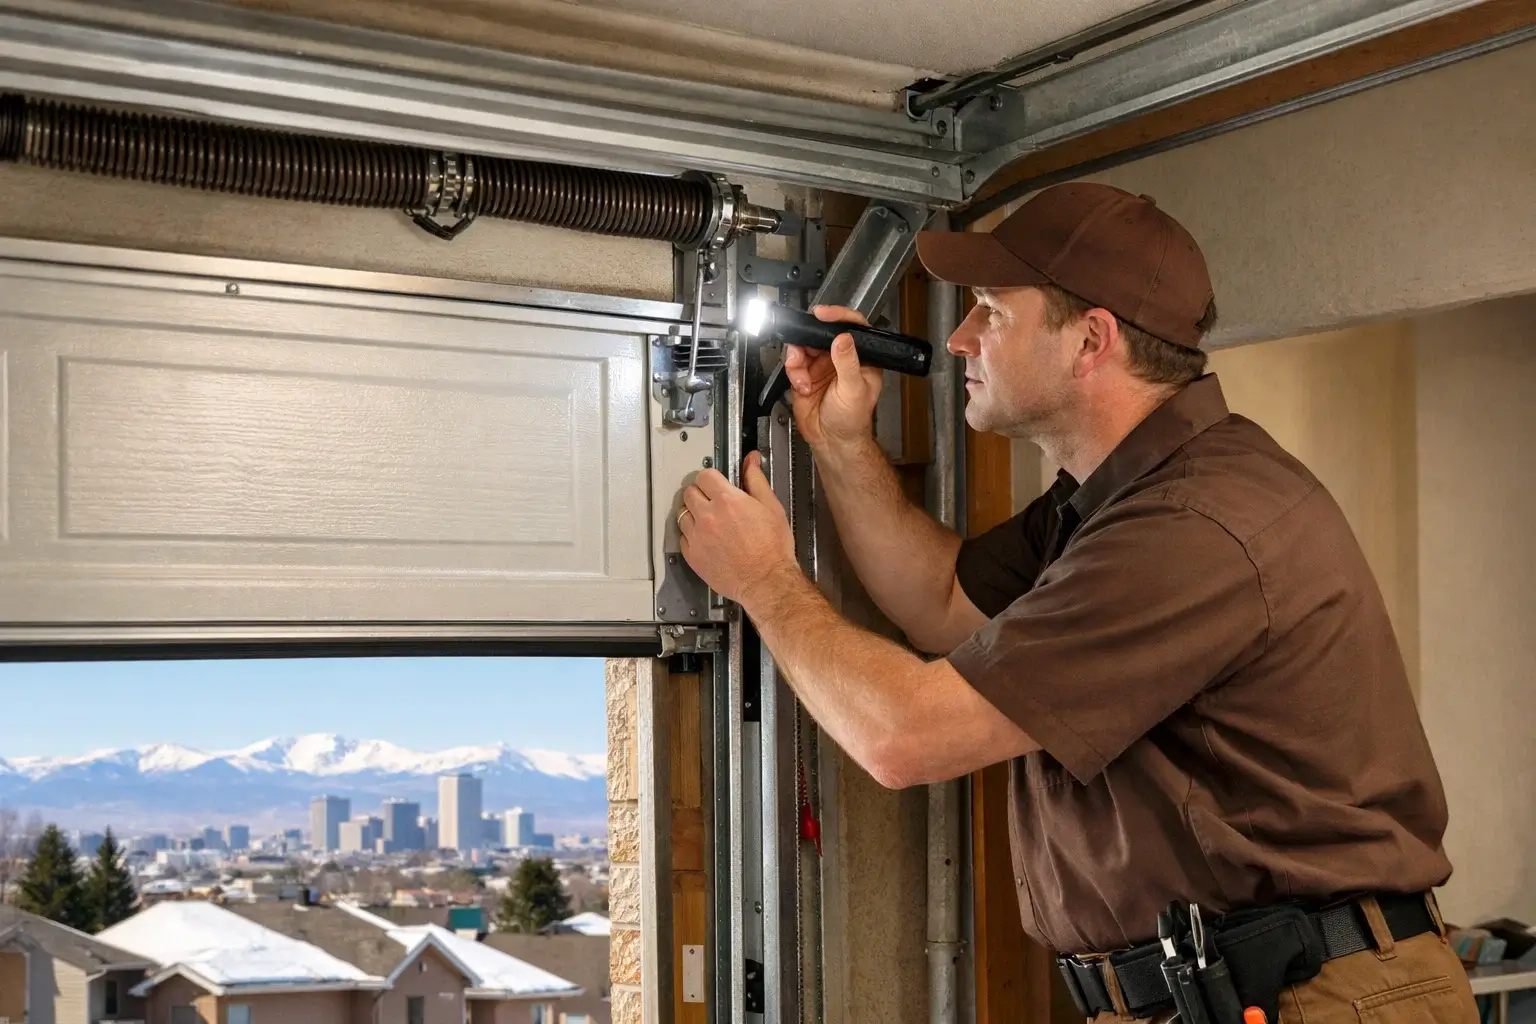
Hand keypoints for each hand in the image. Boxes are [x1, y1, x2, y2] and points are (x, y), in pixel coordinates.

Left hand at [678, 453, 799, 607]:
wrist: (766, 581)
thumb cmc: (772, 549)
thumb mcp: (771, 507)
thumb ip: (756, 480)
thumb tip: (751, 461)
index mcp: (727, 500)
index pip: (704, 475)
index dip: (711, 478)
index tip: (716, 484)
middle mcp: (708, 516)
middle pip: (689, 492)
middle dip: (700, 493)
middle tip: (712, 502)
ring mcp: (697, 537)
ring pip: (682, 514)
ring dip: (693, 514)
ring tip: (709, 522)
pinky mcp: (693, 556)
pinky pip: (682, 538)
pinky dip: (691, 536)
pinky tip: (706, 539)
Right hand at [783, 305, 883, 449]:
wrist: (831, 441)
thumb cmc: (852, 421)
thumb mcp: (854, 390)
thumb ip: (848, 363)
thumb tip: (844, 339)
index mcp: (860, 357)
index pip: (852, 326)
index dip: (838, 316)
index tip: (823, 315)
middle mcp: (840, 358)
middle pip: (821, 333)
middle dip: (809, 339)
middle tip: (804, 347)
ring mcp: (821, 365)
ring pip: (803, 345)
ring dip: (798, 358)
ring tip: (802, 376)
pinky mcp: (805, 374)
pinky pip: (793, 362)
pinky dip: (793, 372)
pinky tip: (802, 385)